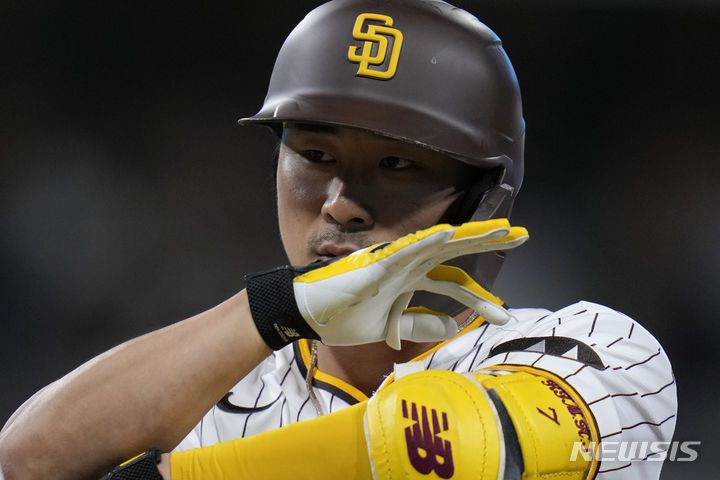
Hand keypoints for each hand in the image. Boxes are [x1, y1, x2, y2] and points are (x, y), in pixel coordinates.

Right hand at [246, 219, 527, 349]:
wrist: (304, 312)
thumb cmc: (342, 316)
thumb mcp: (389, 327)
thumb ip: (418, 325)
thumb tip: (450, 328)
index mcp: (409, 279)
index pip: (452, 280)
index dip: (478, 293)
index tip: (503, 310)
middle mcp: (406, 264)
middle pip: (454, 251)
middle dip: (488, 242)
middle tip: (522, 236)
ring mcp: (392, 261)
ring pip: (438, 245)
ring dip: (469, 236)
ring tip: (502, 230)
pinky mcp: (376, 265)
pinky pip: (405, 252)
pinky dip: (427, 242)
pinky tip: (451, 234)